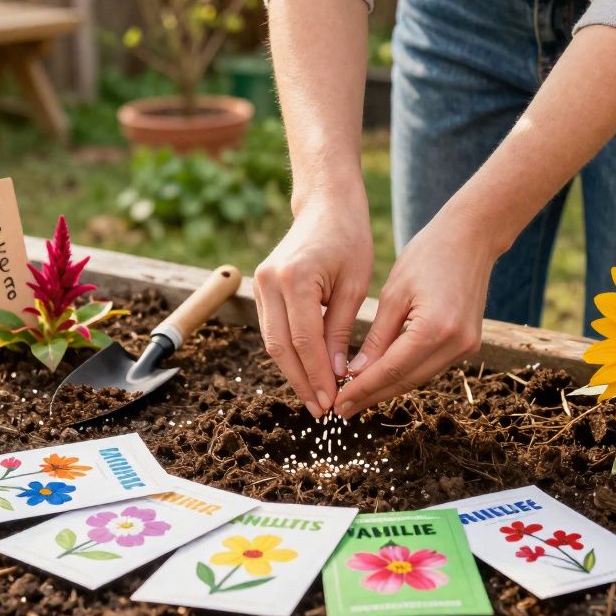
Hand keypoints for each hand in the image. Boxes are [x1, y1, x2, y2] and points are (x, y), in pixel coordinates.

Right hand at [254, 190, 372, 417]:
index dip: (318, 376)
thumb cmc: (349, 238)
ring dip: (293, 373)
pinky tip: (306, 373)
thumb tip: (337, 374)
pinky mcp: (260, 287)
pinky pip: (272, 330)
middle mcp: (269, 282)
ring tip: (315, 398)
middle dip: (302, 382)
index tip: (333, 402)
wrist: (325, 204)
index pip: (304, 341)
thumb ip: (341, 330)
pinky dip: (288, 354)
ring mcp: (260, 284)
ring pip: (272, 342)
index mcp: (295, 279)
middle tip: (322, 411)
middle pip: (281, 347)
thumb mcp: (355, 285)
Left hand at [335, 209, 496, 416]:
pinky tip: (382, 379)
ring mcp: (466, 346)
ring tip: (356, 398)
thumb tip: (355, 374)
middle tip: (341, 410)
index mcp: (435, 329)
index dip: (361, 390)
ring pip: (418, 378)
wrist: (472, 237)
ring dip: (387, 389)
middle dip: (371, 396)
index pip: (391, 370)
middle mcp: (455, 344)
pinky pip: (430, 366)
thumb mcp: (394, 294)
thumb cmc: (428, 255)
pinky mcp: (468, 344)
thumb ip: (377, 338)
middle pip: (406, 381)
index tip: (337, 403)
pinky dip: (405, 374)